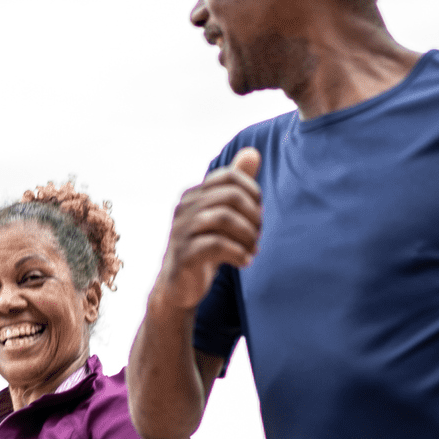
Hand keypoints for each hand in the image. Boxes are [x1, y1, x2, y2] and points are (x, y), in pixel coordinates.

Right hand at [150, 147, 262, 313]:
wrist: (179, 286)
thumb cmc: (204, 246)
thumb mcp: (221, 214)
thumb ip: (235, 184)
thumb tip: (252, 152)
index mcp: (193, 195)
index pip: (229, 177)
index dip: (252, 192)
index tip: (258, 213)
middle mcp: (184, 208)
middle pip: (230, 197)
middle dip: (253, 216)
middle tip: (258, 235)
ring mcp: (181, 231)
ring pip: (223, 219)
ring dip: (247, 235)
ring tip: (253, 249)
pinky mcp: (183, 254)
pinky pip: (215, 245)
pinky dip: (238, 253)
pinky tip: (245, 261)